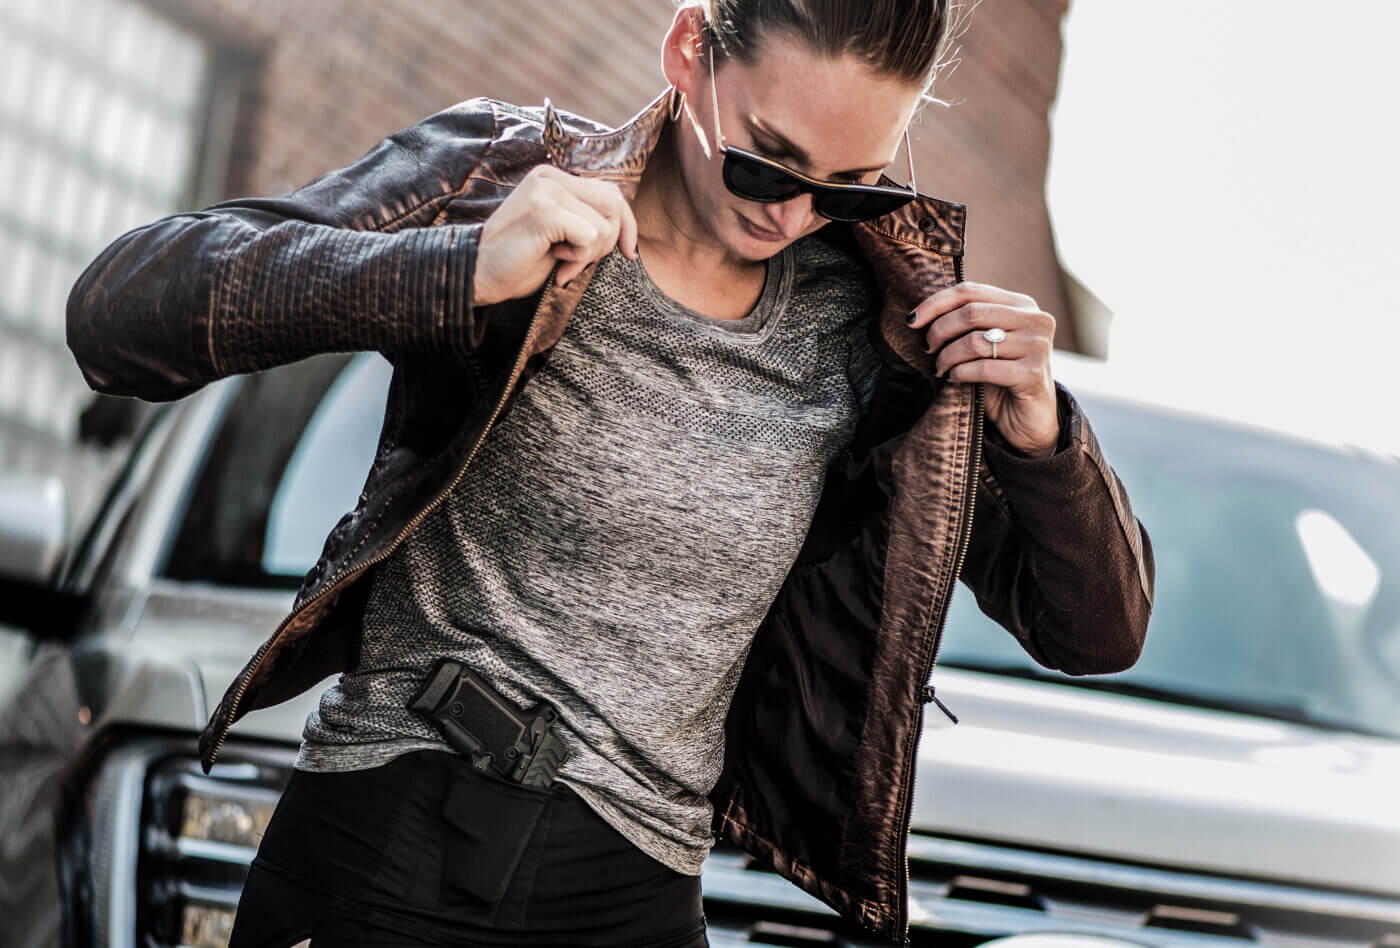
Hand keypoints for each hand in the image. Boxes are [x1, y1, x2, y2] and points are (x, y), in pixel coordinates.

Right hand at [471, 164, 638, 306]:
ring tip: (562, 260)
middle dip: (608, 242)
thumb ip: (585, 219)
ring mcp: (547, 190)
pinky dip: (579, 257)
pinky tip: (556, 260)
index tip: (628, 252)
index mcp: (553, 177)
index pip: (610, 192)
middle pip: (614, 204)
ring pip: (604, 224)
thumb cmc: (519, 260)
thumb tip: (627, 225)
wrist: (478, 273)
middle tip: (578, 260)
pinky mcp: (545, 210)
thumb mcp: (560, 234)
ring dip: (590, 253)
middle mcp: (550, 176)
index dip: (627, 224)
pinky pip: (590, 236)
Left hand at [908, 281, 1059, 457]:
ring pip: (975, 341)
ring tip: (940, 368)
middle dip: (940, 331)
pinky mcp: (1032, 374)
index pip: (971, 291)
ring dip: (947, 356)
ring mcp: (1037, 346)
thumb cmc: (1000, 378)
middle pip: (971, 313)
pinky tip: (954, 378)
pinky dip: (960, 373)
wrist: (1030, 419)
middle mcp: (1036, 320)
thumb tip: (919, 316)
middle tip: (928, 349)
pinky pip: (983, 368)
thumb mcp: (985, 344)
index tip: (912, 321)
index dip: (936, 303)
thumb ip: (967, 324)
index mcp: (1022, 305)